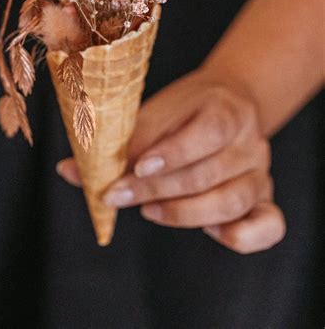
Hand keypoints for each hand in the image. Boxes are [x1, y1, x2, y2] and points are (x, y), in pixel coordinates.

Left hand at [56, 69, 285, 253]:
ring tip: (148, 211)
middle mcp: (250, 140)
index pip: (206, 132)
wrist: (230, 101)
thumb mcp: (159, 108)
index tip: (133, 169)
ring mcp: (260, 170)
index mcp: (226, 107)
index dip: (170, 154)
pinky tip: (211, 232)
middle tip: (116, 196)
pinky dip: (240, 235)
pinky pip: (268, 224)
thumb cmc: (186, 108)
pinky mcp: (265, 196)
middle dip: (155, 189)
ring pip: (230, 201)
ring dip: (182, 213)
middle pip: (207, 173)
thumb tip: (69, 170)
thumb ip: (124, 139)